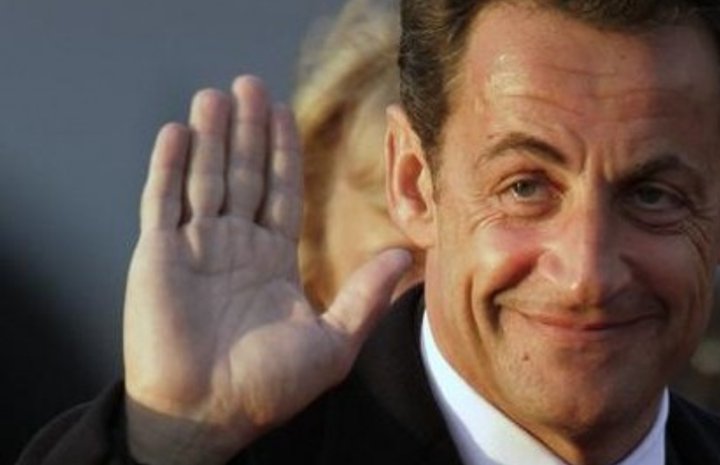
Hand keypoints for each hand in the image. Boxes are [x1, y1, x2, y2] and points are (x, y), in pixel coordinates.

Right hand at [122, 75, 410, 464]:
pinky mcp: (158, 257)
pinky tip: (178, 132)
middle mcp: (233, 247)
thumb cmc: (269, 388)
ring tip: (217, 94)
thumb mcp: (334, 339)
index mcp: (272, 261)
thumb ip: (367, 294)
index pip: (279, 192)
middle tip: (251, 84)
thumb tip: (408, 257)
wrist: (210, 417)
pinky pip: (162, 202)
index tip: (284, 111)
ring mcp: (194, 249)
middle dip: (247, 130)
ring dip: (209, 136)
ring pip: (203, 178)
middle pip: (241, 174)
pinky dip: (168, 167)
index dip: (281, 151)